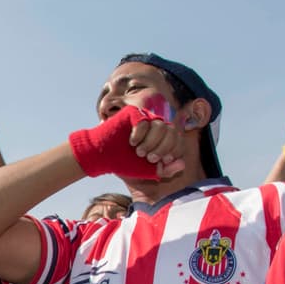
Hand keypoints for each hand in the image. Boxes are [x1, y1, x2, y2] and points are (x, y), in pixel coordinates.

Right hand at [69, 106, 185, 179]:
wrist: (102, 157)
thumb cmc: (124, 163)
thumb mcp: (148, 171)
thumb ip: (166, 170)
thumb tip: (182, 163)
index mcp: (162, 139)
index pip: (179, 140)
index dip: (174, 151)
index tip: (161, 162)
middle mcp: (155, 126)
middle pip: (172, 132)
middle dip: (162, 148)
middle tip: (148, 158)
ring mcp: (145, 118)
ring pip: (161, 126)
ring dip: (151, 142)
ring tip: (139, 151)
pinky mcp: (133, 113)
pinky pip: (145, 121)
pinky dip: (140, 134)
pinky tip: (132, 142)